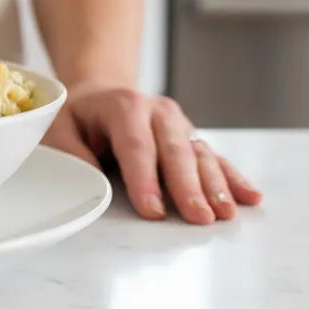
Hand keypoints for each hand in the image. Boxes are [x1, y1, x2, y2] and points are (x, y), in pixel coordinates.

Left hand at [42, 82, 261, 223]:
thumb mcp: (57, 125)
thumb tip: (92, 184)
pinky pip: (215, 158)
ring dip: (216, 185)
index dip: (145, 180)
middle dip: (188, 187)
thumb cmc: (78, 114)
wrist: (101, 91)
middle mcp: (158, 112)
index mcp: (123, 106)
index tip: (152, 211)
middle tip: (199, 218)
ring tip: (226, 213)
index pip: (136, 146)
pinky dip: (233, 178)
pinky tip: (250, 197)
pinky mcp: (191, 139)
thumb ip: (70, 153)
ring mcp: (179, 125)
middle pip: (175, 152)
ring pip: (200, 155)